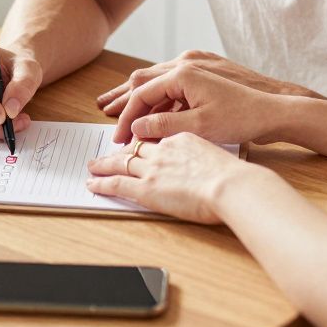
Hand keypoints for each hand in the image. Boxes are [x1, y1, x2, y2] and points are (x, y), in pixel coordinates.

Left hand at [86, 133, 255, 223]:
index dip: (144, 142)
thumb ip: (204, 159)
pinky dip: (102, 182)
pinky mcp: (147, 187)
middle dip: (119, 150)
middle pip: (136, 147)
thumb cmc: (234, 176)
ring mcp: (153, 168)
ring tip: (92, 165)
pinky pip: (117, 183)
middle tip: (107, 152)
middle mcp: (164, 150)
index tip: (138, 145)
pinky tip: (92, 183)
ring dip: (105, 164)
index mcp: (182, 139)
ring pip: (122, 162)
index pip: (157, 138)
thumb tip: (205, 169)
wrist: (231, 185)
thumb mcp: (218, 156)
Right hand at [96, 50, 314, 116]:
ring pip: (157, 82)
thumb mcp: (198, 127)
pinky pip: (172, 86)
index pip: (142, 93)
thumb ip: (163, 126)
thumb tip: (136, 129)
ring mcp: (195, 68)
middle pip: (144, 81)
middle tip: (104, 113)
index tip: (117, 136)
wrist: (273, 111)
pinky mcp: (203, 76)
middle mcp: (186, 64)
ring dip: (140, 99)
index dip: (126, 116)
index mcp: (182, 73)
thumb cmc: (240, 118)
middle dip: (124, 100)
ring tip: (118, 110)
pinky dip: (158, 100)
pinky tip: (152, 114)